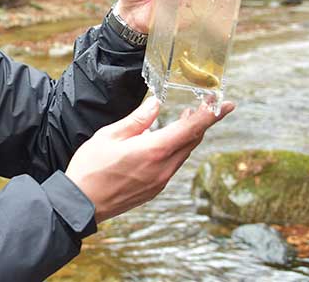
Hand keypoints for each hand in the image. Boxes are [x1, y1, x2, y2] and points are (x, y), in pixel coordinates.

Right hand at [65, 96, 233, 222]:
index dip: (211, 115)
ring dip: (186, 136)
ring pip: (182, 154)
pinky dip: (174, 150)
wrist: (81, 203)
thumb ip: (137, 120)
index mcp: (153, 151)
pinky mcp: (154, 189)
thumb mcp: (109, 136)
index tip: (228, 104)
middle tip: (204, 105)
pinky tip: (162, 142)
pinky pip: (172, 165)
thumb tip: (155, 105)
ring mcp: (160, 181)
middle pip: (191, 141)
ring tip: (184, 119)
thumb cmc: (90, 168)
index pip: (190, 129)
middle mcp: (162, 168)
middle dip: (200, 122)